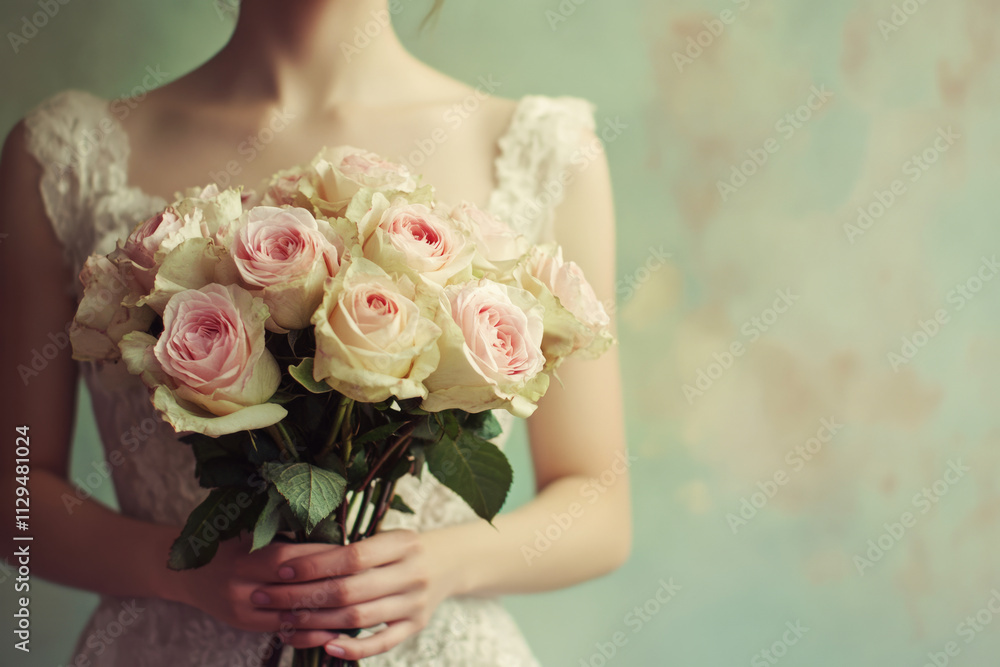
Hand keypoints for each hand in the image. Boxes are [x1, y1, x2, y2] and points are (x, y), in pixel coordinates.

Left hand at [251, 530, 455, 659]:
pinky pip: (381, 643)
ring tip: (284, 620)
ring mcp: (415, 603)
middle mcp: (411, 573)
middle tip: (267, 597)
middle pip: (349, 590)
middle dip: (302, 596)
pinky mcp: (416, 626)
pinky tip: (326, 645)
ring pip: (358, 618)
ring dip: (316, 622)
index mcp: (402, 543)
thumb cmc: (403, 546)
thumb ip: (351, 545)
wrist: (450, 562)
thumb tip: (294, 554)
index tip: (281, 570)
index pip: (352, 556)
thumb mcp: (387, 534)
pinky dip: (353, 648)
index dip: (314, 565)